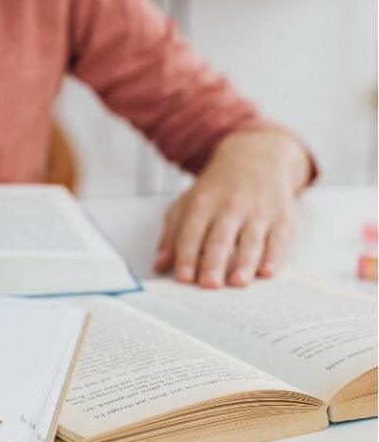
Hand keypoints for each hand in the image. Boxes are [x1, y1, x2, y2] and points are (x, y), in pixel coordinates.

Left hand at [154, 130, 312, 287]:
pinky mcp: (282, 219)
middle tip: (209, 284)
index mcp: (203, 204)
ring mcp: (258, 213)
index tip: (183, 277)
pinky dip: (274, 257)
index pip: (192, 233)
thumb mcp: (187, 203)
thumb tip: (159, 264)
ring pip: (251, 241)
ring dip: (245, 263)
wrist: (256, 158)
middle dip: (214, 262)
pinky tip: (267, 272)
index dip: (187, 255)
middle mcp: (231, 207)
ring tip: (238, 282)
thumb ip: (173, 234)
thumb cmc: (217, 189)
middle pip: (220, 239)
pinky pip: (278, 240)